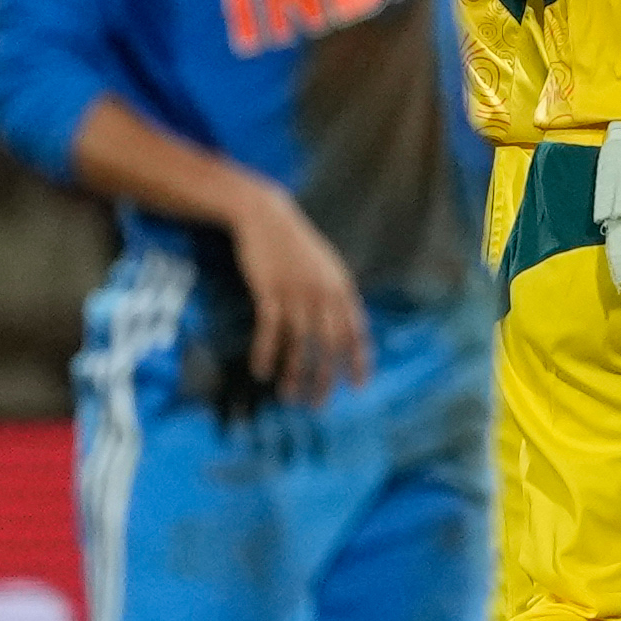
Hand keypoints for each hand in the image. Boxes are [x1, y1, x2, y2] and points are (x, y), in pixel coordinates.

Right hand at [223, 174, 371, 404]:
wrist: (267, 216)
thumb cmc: (297, 246)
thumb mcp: (327, 267)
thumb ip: (336, 295)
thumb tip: (346, 326)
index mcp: (341, 287)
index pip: (356, 330)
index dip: (358, 360)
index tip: (358, 386)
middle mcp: (324, 292)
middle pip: (330, 343)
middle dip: (325, 376)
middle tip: (318, 403)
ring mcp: (297, 291)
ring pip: (300, 341)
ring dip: (294, 372)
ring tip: (289, 396)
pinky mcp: (270, 290)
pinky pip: (270, 329)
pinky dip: (267, 352)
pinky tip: (262, 371)